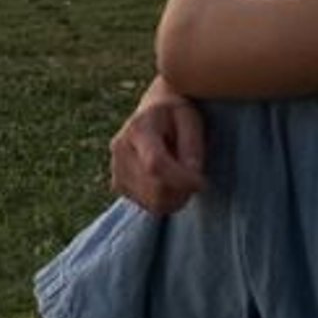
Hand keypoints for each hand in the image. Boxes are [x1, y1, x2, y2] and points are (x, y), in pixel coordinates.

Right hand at [110, 85, 207, 216]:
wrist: (152, 111)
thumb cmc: (176, 113)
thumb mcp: (190, 119)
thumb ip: (192, 147)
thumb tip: (192, 178)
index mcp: (138, 128)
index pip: (155, 164)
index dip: (181, 180)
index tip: (202, 182)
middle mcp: (120, 149)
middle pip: (155, 190)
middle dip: (182, 191)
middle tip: (196, 178)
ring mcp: (116, 169)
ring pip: (152, 203)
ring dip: (175, 198)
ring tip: (182, 176)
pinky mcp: (118, 184)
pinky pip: (148, 206)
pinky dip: (164, 200)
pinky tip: (167, 180)